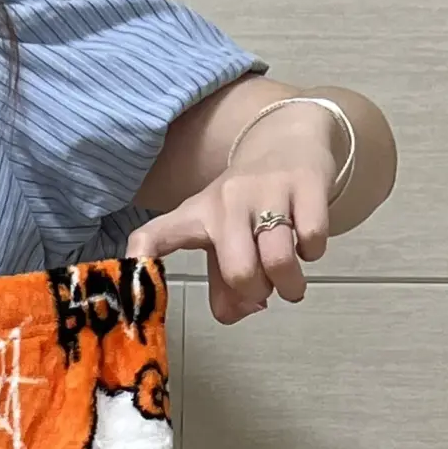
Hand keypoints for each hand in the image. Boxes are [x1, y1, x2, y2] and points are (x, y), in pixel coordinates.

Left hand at [129, 101, 337, 324]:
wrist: (289, 138)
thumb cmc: (248, 205)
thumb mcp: (224, 241)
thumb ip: (224, 288)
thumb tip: (242, 310)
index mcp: (196, 217)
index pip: (157, 235)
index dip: (142, 260)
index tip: (134, 290)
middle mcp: (226, 200)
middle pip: (239, 272)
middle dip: (257, 294)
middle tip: (265, 289)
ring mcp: (267, 189)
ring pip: (279, 261)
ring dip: (290, 285)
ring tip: (291, 281)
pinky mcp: (306, 183)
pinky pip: (313, 240)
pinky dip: (313, 254)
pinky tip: (307, 242)